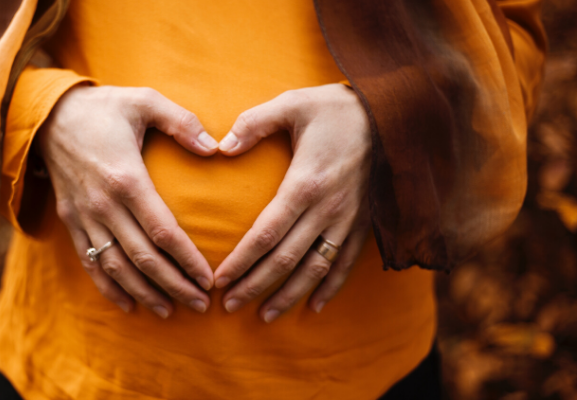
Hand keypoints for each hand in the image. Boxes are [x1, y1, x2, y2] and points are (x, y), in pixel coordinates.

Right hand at [37, 85, 218, 317]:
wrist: (48, 115)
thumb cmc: (104, 108)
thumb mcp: (144, 100)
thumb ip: (182, 121)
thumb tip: (215, 148)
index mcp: (126, 178)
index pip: (163, 232)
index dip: (187, 259)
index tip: (209, 278)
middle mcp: (104, 205)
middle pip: (143, 258)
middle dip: (174, 285)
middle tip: (201, 304)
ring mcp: (84, 216)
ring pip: (116, 267)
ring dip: (144, 293)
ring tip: (170, 311)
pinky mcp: (71, 221)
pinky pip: (89, 262)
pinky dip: (108, 288)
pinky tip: (128, 305)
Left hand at [213, 83, 371, 322]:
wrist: (393, 113)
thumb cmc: (335, 108)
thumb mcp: (292, 104)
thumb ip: (253, 123)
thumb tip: (221, 146)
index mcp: (305, 183)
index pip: (266, 234)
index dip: (241, 261)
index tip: (220, 280)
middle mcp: (327, 209)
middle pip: (286, 259)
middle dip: (256, 285)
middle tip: (229, 306)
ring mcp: (348, 220)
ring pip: (315, 268)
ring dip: (289, 295)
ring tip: (265, 316)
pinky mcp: (364, 223)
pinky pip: (346, 262)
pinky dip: (330, 287)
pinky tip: (314, 306)